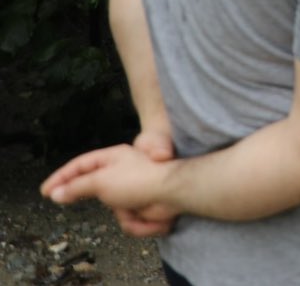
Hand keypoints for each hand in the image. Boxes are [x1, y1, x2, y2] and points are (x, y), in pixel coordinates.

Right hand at [41, 142, 179, 234]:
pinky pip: (129, 221)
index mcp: (113, 158)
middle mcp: (122, 173)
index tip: (45, 190)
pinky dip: (138, 222)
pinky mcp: (142, 207)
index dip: (61, 177)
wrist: (172, 194)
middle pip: (94, 189)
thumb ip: (76, 186)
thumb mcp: (100, 181)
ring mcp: (132, 191)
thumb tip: (56, 192)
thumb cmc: (138, 180)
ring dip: (125, 214)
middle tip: (66, 203)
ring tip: (133, 206)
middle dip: (90, 198)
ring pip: (113, 211)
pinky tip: (147, 214)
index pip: (80, 165)